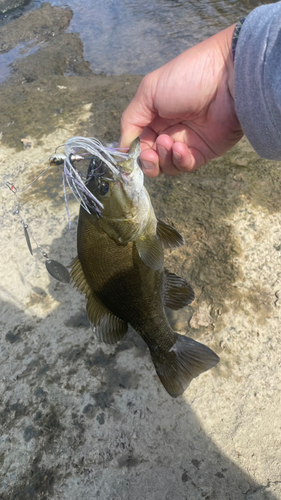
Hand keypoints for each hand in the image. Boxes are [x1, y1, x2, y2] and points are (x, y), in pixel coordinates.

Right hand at [120, 25, 242, 175]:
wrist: (228, 77)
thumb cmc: (186, 78)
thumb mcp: (148, 92)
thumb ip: (131, 121)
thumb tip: (122, 147)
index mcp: (154, 114)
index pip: (138, 141)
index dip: (132, 152)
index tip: (128, 157)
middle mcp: (169, 129)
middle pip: (151, 158)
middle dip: (147, 160)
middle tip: (150, 154)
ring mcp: (187, 142)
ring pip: (167, 165)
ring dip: (163, 158)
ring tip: (169, 141)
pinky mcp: (204, 152)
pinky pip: (186, 166)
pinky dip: (180, 161)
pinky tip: (182, 148)